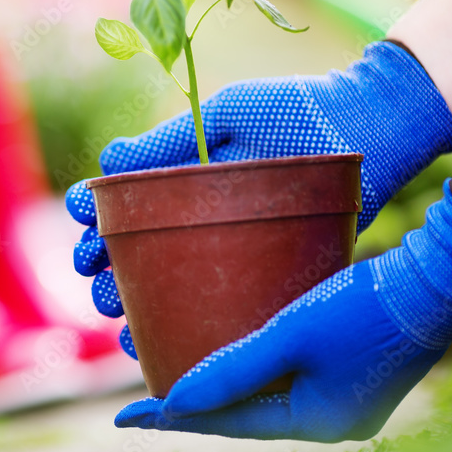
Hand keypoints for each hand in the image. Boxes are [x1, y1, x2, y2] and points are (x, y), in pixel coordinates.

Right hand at [66, 40, 451, 356]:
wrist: (371, 126)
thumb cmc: (296, 110)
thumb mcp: (227, 115)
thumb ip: (170, 140)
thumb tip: (108, 160)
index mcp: (182, 172)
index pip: (121, 198)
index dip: (91, 210)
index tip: (79, 215)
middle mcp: (199, 213)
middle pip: (132, 246)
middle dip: (100, 262)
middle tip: (91, 268)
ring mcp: (227, 245)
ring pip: (162, 282)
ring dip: (127, 298)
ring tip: (115, 310)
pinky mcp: (260, 271)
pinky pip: (210, 306)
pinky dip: (174, 327)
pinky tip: (147, 341)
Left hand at [114, 180, 451, 441]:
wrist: (432, 282)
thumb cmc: (360, 309)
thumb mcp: (289, 336)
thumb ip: (231, 371)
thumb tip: (172, 403)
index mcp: (314, 422)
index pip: (226, 423)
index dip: (173, 418)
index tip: (125, 418)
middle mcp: (327, 418)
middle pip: (243, 416)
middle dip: (194, 408)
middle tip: (143, 403)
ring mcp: (340, 397)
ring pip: (263, 398)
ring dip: (221, 389)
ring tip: (176, 383)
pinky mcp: (347, 371)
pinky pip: (284, 380)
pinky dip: (252, 372)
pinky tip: (228, 355)